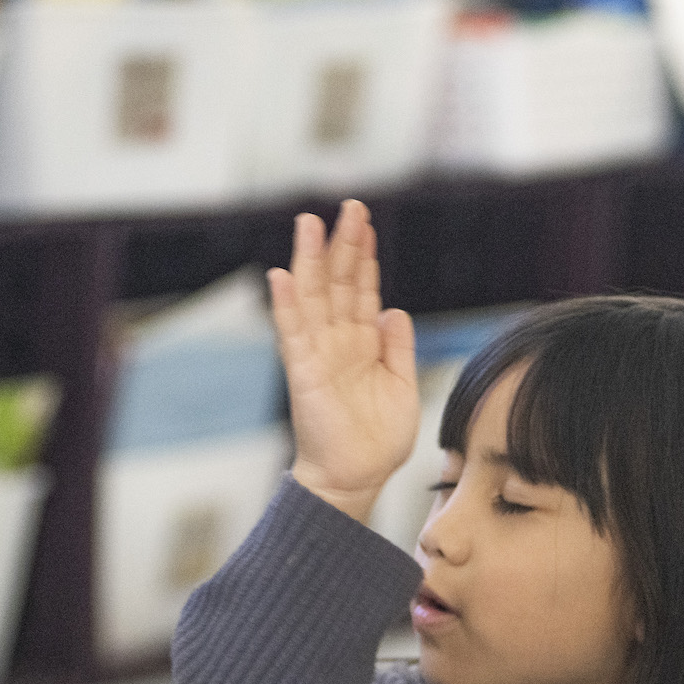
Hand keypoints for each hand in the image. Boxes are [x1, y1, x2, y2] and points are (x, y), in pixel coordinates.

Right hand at [270, 199, 418, 522]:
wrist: (357, 476)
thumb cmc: (378, 438)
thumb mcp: (402, 385)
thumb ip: (398, 348)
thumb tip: (394, 311)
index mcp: (362, 343)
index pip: (362, 289)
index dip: (365, 257)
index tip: (365, 223)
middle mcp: (338, 342)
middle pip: (339, 283)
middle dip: (343, 245)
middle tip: (350, 207)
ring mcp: (319, 355)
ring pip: (314, 298)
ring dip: (310, 260)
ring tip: (309, 223)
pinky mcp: (304, 374)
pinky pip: (293, 335)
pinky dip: (286, 306)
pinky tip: (281, 276)